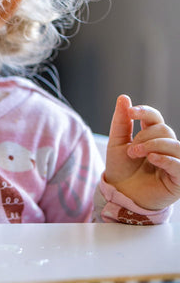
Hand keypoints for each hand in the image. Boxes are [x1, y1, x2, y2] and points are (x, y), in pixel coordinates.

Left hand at [104, 94, 179, 210]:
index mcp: (151, 135)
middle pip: (164, 130)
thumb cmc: (120, 168)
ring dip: (153, 145)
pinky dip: (166, 159)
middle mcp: (165, 147)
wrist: (119, 193)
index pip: (155, 117)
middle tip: (130, 150)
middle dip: (145, 136)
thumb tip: (124, 97)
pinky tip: (152, 159)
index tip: (130, 112)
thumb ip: (121, 120)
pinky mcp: (178, 179)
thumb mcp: (116, 142)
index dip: (145, 112)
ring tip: (135, 153)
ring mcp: (174, 162)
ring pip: (174, 144)